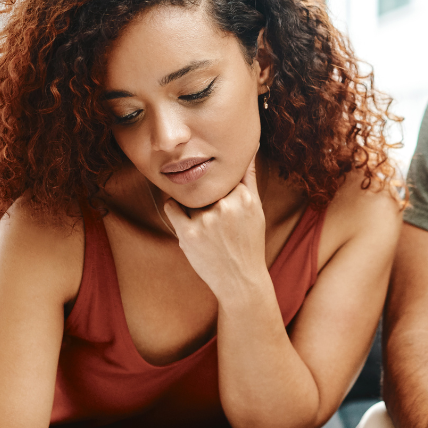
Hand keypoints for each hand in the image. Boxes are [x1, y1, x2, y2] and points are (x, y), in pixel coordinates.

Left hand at [162, 157, 266, 294]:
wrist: (241, 280)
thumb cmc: (249, 243)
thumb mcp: (256, 208)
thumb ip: (249, 177)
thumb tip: (250, 146)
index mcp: (243, 197)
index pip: (220, 173)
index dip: (215, 180)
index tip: (215, 188)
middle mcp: (226, 206)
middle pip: (203, 184)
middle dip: (202, 192)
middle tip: (210, 211)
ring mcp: (207, 220)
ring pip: (187, 194)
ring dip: (189, 202)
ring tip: (203, 222)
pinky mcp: (189, 234)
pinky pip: (171, 208)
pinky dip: (175, 210)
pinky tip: (186, 221)